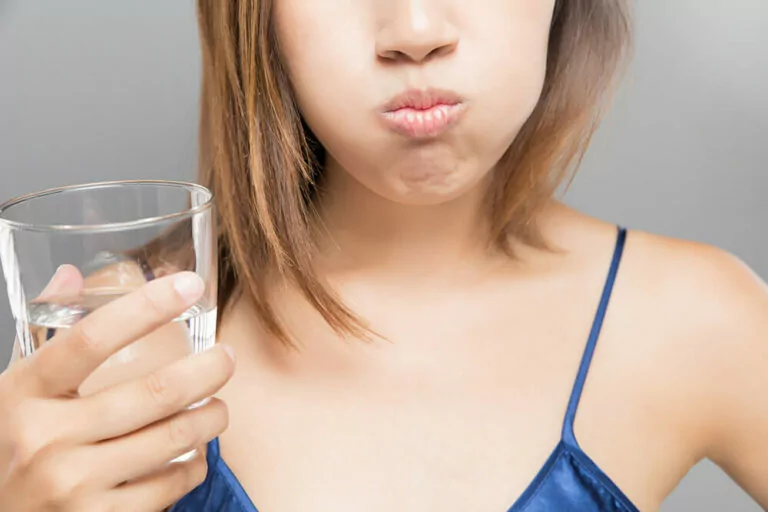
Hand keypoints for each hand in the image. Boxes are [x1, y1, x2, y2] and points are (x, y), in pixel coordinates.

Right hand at [0, 267, 234, 510]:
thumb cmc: (9, 447)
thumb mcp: (12, 392)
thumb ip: (46, 335)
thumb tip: (72, 274)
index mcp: (23, 394)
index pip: (91, 338)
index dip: (146, 307)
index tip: (189, 286)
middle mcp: (44, 439)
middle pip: (153, 392)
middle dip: (208, 370)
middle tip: (226, 358)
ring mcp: (71, 485)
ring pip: (172, 438)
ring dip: (212, 417)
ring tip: (219, 406)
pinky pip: (169, 486)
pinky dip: (194, 466)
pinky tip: (195, 454)